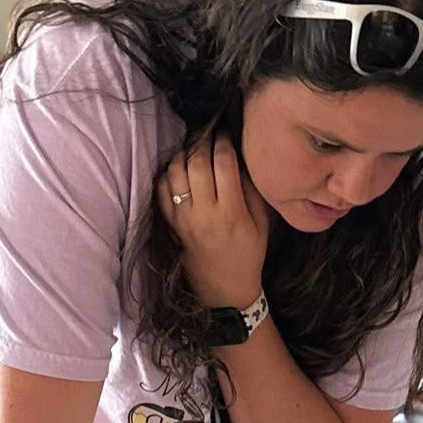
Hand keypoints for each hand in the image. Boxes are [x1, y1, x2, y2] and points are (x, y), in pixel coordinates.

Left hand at [159, 133, 269, 307]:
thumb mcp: (261, 224)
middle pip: (197, 164)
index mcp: (231, 213)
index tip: (226, 134)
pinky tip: (180, 168)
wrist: (225, 289)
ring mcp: (183, 219)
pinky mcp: (171, 225)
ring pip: (175, 173)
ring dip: (183, 154)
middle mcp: (204, 214)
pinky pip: (162, 190)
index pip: (224, 165)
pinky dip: (168, 174)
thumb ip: (251, 191)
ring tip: (194, 148)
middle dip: (203, 142)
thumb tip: (240, 158)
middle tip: (209, 134)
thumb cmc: (248, 254)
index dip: (224, 143)